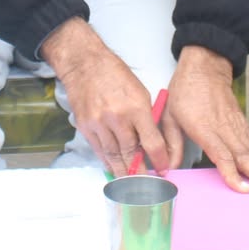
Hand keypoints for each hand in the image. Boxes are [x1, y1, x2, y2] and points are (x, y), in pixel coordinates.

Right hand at [43, 18, 169, 175]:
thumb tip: (152, 142)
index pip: (152, 142)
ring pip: (114, 156)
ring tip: (132, 183)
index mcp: (136, 107)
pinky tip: (114, 169)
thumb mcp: (140, 92)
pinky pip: (99, 151)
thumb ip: (146, 118)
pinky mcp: (85, 126)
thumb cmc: (115, 75)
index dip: (159, 159)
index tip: (163, 169)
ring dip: (123, 172)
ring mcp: (99, 123)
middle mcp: (117, 117)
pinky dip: (108, 162)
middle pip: (131, 153)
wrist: (85, 65)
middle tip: (148, 184)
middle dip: (141, 172)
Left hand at [163, 47, 248, 193]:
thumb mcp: (169, 116)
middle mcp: (224, 128)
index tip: (243, 189)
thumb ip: (171, 144)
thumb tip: (167, 167)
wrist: (205, 66)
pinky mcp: (242, 123)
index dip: (232, 173)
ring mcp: (235, 125)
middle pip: (244, 155)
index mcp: (204, 127)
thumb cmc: (186, 90)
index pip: (221, 154)